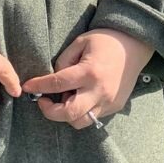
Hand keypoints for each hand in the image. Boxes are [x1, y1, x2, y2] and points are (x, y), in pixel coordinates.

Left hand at [21, 28, 153, 128]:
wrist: (135, 46)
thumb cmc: (106, 40)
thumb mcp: (81, 42)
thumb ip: (64, 61)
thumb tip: (54, 80)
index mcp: (89, 72)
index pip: (57, 84)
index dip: (38, 87)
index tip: (28, 87)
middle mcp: (99, 90)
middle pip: (68, 114)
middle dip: (50, 112)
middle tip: (44, 101)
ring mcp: (109, 101)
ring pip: (81, 122)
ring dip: (67, 115)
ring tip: (66, 99)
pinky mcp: (115, 106)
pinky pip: (93, 116)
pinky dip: (83, 111)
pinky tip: (82, 97)